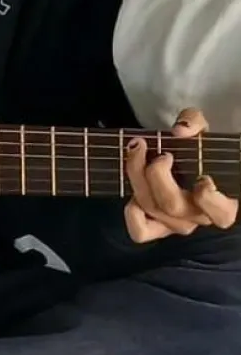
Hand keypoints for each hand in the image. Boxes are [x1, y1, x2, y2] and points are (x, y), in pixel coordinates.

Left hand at [124, 107, 238, 242]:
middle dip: (157, 173)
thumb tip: (180, 130)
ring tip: (139, 151)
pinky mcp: (156, 226)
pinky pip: (140, 231)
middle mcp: (197, 217)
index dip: (209, 198)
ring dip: (137, 175)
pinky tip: (134, 190)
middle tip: (162, 154)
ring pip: (150, 207)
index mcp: (220, 203)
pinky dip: (132, 213)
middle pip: (171, 204)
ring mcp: (175, 224)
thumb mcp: (200, 130)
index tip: (203, 177)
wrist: (184, 161)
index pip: (221, 213)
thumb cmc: (197, 149)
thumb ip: (194, 123)